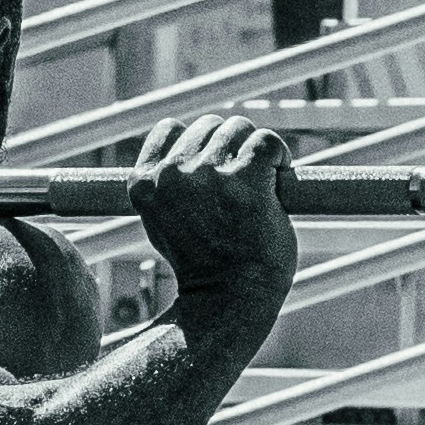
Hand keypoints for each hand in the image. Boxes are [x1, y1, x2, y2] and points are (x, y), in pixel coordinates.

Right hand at [130, 113, 296, 346]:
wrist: (228, 299)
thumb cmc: (201, 266)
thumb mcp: (160, 224)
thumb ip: (163, 187)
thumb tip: (175, 154)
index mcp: (144, 183)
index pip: (169, 130)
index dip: (197, 143)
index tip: (214, 167)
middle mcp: (171, 174)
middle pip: (209, 126)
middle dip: (230, 146)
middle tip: (243, 179)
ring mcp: (208, 175)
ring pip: (239, 129)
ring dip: (254, 150)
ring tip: (262, 180)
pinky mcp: (246, 179)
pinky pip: (266, 141)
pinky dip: (279, 154)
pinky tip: (281, 173)